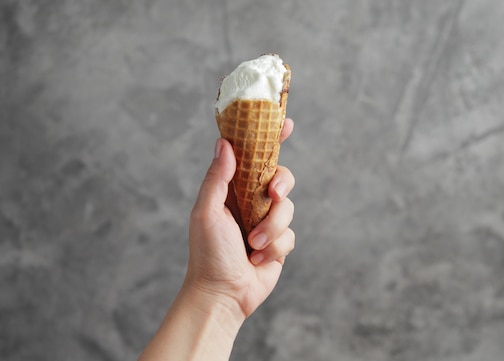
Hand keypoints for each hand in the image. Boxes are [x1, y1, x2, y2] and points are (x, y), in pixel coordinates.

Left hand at [185, 118, 295, 318]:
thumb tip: (224, 143)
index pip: (254, 157)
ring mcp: (266, 222)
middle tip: (272, 196)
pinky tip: (258, 259)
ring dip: (271, 228)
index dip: (269, 138)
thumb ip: (217, 178)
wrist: (222, 294)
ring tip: (253, 245)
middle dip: (280, 184)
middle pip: (280, 177)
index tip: (284, 123)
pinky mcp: (278, 243)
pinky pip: (290, 235)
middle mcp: (251, 202)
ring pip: (288, 209)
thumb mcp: (207, 211)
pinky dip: (275, 247)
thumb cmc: (208, 253)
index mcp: (232, 190)